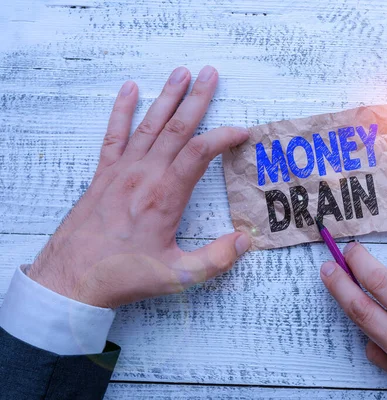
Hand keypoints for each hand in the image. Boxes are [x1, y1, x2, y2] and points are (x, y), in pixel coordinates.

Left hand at [28, 66, 250, 308]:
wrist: (72, 278)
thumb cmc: (124, 275)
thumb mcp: (178, 276)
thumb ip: (216, 259)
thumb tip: (246, 240)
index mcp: (164, 197)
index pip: (199, 153)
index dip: (223, 137)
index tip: (242, 132)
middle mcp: (144, 175)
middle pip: (175, 128)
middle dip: (196, 99)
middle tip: (211, 74)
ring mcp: (121, 171)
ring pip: (149, 126)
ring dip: (167, 97)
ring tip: (181, 73)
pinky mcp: (104, 174)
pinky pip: (114, 135)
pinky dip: (122, 110)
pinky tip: (129, 89)